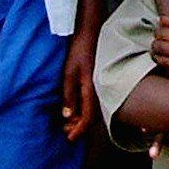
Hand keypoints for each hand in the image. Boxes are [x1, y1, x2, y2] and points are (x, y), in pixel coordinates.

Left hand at [60, 25, 97, 140]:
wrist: (92, 30)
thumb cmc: (80, 50)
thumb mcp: (69, 73)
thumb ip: (69, 95)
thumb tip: (68, 116)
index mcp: (93, 90)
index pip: (88, 118)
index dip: (78, 130)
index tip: (69, 138)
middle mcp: (101, 90)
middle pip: (93, 117)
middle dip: (79, 126)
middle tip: (65, 129)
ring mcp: (102, 85)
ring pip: (95, 109)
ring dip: (83, 117)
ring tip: (69, 120)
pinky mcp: (102, 79)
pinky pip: (96, 100)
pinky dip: (86, 108)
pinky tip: (78, 106)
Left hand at [151, 18, 168, 92]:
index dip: (162, 22)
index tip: (159, 24)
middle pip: (160, 33)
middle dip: (156, 35)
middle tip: (156, 38)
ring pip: (158, 46)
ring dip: (155, 47)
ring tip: (155, 48)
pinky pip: (162, 59)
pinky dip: (158, 58)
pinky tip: (159, 59)